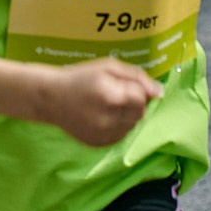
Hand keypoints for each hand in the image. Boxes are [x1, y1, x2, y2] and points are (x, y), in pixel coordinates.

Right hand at [40, 57, 162, 147]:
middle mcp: (109, 119)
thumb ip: (136, 77)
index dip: (135, 89)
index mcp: (112, 96)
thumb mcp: (107, 66)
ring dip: (126, 115)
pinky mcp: (100, 144)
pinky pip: (121, 135)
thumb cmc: (80, 77)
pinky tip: (102, 116)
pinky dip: (117, 126)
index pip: (142, 97)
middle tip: (114, 94)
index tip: (120, 84)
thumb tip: (159, 92)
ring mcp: (104, 135)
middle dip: (133, 103)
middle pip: (139, 113)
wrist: (51, 98)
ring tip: (107, 105)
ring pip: (132, 125)